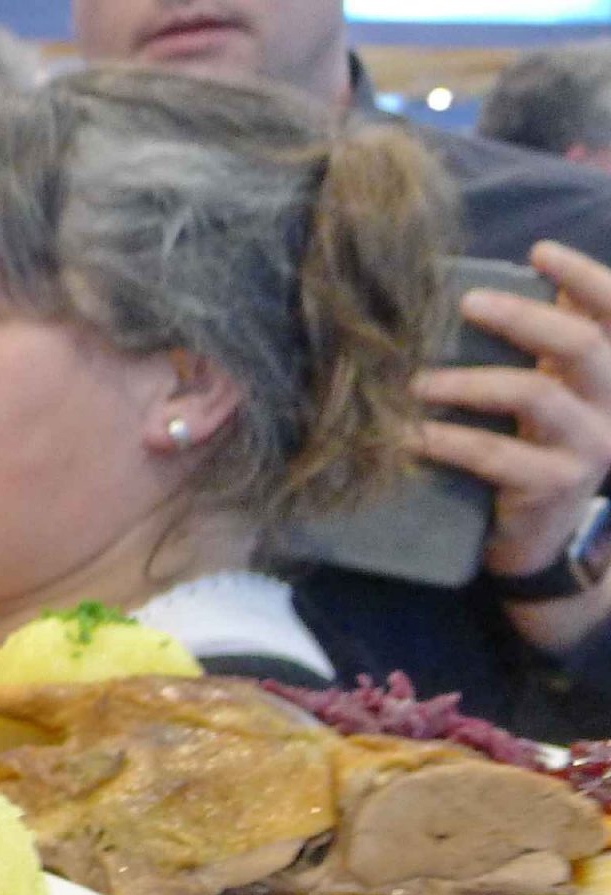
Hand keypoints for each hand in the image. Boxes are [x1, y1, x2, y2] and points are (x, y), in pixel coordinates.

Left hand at [412, 241, 610, 580]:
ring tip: (414, 381)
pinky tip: (406, 435)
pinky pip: (495, 454)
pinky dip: (445, 439)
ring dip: (467, 382)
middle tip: (466, 303)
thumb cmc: (521, 451)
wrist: (528, 539)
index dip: (588, 277)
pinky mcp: (554, 486)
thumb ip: (528, 350)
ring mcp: (589, 448)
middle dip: (523, 317)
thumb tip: (470, 290)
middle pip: (582, 345)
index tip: (540, 252)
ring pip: (536, 396)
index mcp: (607, 374)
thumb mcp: (533, 395)